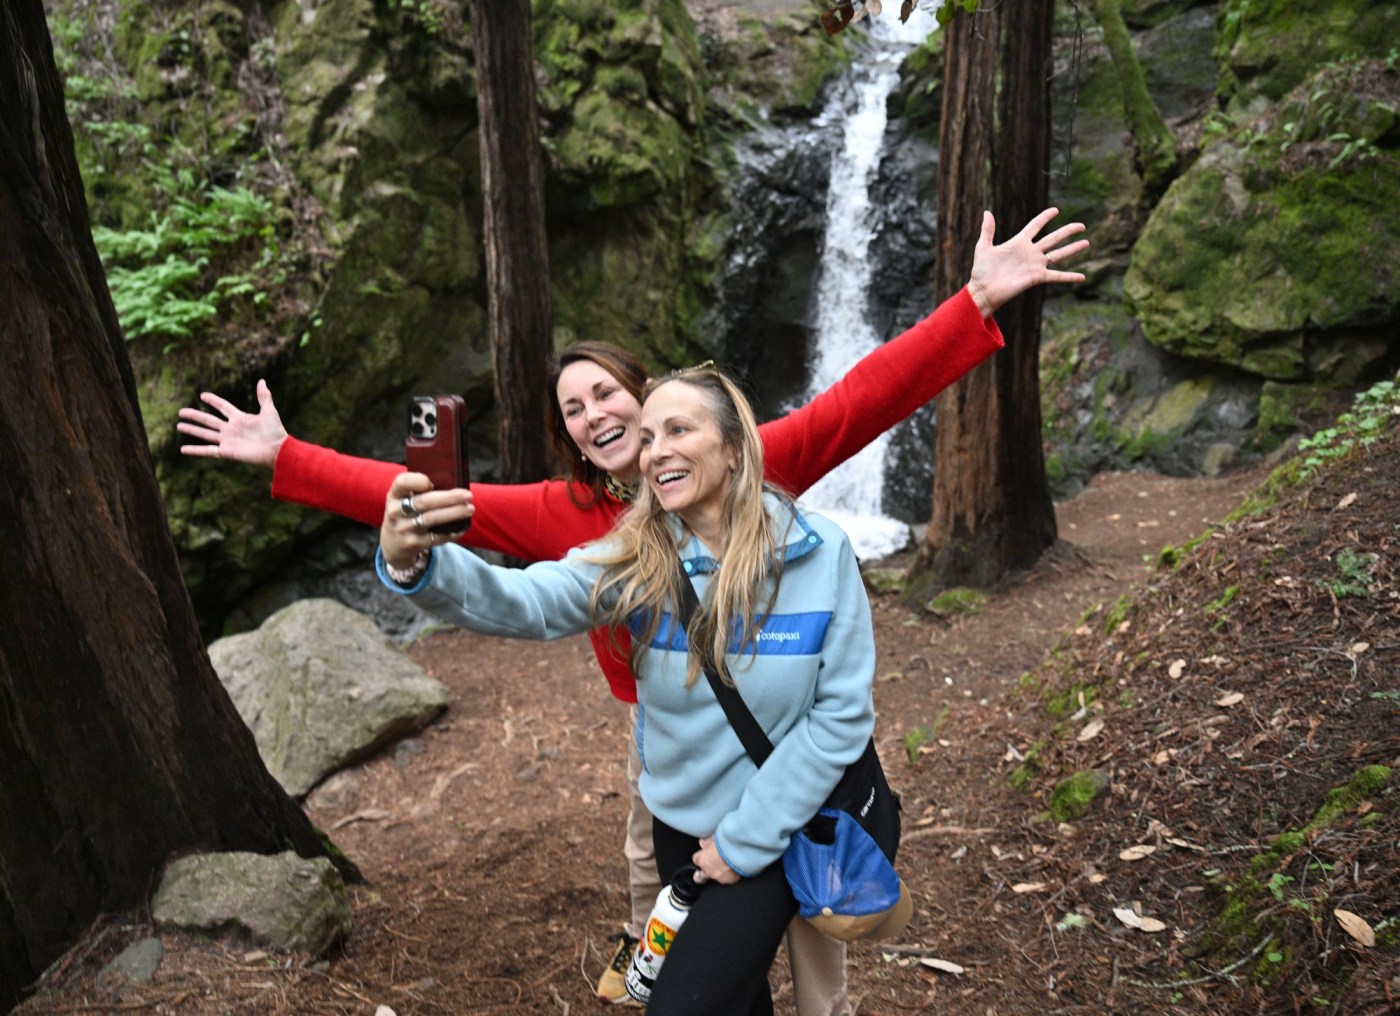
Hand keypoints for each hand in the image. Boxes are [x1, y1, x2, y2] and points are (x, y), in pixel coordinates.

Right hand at [177, 379, 288, 468]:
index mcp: (240, 418)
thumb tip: (262, 380)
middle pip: (209, 420)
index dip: (213, 401)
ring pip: (205, 434)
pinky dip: (195, 450)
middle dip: (195, 416)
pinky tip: (182, 449)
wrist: (277, 450)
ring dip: (192, 430)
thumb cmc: (275, 432)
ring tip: (178, 426)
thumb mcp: (269, 411)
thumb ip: (264, 397)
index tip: (202, 395)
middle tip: (181, 412)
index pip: (223, 407)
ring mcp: (227, 441)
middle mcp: (231, 429)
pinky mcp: (226, 452)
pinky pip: (207, 451)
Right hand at [381, 473, 474, 569]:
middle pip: (425, 502)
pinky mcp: (413, 544)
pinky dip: (452, 532)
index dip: (417, 480)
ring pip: (432, 519)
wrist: (393, 544)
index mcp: (394, 496)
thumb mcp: (402, 500)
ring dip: (454, 513)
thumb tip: (452, 486)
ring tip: (470, 509)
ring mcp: (404, 529)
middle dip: (449, 498)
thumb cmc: (405, 514)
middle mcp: (395, 512)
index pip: (402, 482)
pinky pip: (436, 537)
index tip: (431, 482)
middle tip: (468, 495)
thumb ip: (418, 491)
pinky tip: (462, 527)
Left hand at [692, 837, 739, 885]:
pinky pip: (726, 878)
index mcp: (702, 860)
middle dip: (704, 870)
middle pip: (700, 875)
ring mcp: (719, 877)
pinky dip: (729, 874)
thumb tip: (703, 843)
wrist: (742, 849)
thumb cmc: (728, 842)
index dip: (700, 856)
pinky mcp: (730, 880)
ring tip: (725, 864)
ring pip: (714, 877)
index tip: (704, 854)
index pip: (695, 860)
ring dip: (718, 872)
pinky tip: (733, 867)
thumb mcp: (715, 838)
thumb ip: (707, 842)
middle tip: (711, 864)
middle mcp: (709, 871)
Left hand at [966, 207, 1088, 316]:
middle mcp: (1030, 252)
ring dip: (1073, 249)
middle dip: (1067, 231)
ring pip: (1058, 254)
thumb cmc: (981, 271)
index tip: (1056, 210)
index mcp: (1018, 242)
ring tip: (1087, 242)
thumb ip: (988, 230)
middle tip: (1082, 225)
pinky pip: (1056, 276)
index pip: (1035, 226)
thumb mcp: (984, 247)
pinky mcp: (1036, 278)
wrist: (983, 290)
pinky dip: (1069, 277)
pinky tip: (1082, 277)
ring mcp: (1035, 265)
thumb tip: (987, 212)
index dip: (1045, 217)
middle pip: (1053, 238)